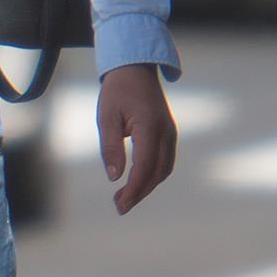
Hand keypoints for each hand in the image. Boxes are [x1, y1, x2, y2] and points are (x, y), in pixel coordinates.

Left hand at [96, 64, 177, 215]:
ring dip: (147, 186)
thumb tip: (114, 177)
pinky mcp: (169, 133)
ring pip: (164, 169)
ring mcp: (170, 133)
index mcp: (149, 126)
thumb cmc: (117, 91)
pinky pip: (165, 161)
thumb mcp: (106, 117)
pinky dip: (153, 176)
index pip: (145, 166)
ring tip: (125, 198)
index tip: (120, 203)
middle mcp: (165, 132)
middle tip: (120, 207)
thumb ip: (110, 147)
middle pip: (157, 172)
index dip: (134, 188)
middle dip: (139, 192)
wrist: (135, 69)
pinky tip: (136, 182)